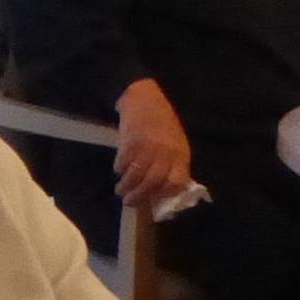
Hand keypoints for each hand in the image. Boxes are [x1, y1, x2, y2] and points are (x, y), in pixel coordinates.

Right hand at [111, 80, 194, 204]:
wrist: (144, 98)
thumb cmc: (161, 122)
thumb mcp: (175, 142)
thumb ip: (172, 163)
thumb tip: (161, 189)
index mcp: (180, 154)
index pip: (177, 182)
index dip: (165, 194)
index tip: (155, 199)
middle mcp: (166, 153)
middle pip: (153, 182)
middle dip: (140, 196)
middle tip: (130, 201)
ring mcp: (148, 148)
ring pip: (136, 175)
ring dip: (126, 186)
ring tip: (120, 190)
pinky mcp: (131, 142)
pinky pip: (123, 162)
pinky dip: (119, 169)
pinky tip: (118, 169)